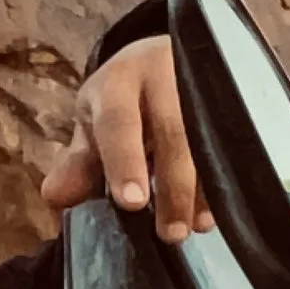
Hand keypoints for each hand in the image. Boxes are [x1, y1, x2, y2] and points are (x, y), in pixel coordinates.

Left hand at [39, 33, 210, 244]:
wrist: (167, 55)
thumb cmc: (123, 99)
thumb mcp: (95, 123)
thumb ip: (79, 163)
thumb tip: (56, 198)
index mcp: (119, 80)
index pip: (119, 121)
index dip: (125, 162)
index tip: (133, 203)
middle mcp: (163, 73)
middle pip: (174, 129)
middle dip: (173, 185)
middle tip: (171, 233)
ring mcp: (203, 81)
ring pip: (209, 136)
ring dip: (203, 188)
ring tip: (196, 227)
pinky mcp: (231, 95)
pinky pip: (233, 139)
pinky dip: (224, 179)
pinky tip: (214, 211)